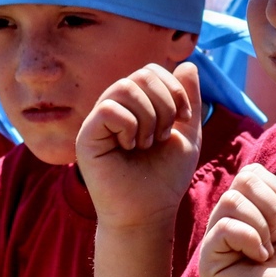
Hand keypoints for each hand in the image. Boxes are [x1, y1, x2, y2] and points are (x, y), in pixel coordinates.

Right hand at [76, 62, 201, 228]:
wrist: (149, 213)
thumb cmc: (165, 178)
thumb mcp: (187, 134)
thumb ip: (189, 100)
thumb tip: (188, 63)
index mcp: (135, 105)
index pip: (151, 70)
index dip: (174, 88)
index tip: (183, 119)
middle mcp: (114, 107)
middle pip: (141, 75)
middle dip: (165, 104)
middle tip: (162, 136)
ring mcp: (98, 120)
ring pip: (125, 87)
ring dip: (148, 117)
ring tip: (147, 143)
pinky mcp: (86, 136)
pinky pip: (109, 108)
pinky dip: (129, 126)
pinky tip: (129, 147)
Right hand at [198, 164, 275, 276]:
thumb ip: (271, 191)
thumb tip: (250, 172)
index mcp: (247, 213)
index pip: (250, 173)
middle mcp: (227, 224)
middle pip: (241, 181)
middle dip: (272, 206)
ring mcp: (215, 244)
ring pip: (231, 201)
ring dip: (262, 225)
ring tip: (269, 251)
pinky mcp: (208, 263)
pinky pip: (225, 227)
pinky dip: (251, 240)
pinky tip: (259, 262)